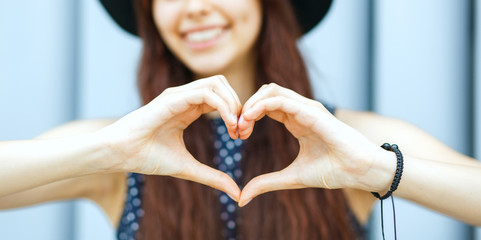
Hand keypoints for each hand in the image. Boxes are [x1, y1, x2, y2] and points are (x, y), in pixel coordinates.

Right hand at [97, 75, 241, 199]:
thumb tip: (236, 193)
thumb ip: (213, 177)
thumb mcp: (188, 168)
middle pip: (223, 85)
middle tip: (242, 131)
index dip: (236, 113)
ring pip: (217, 83)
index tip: (241, 136)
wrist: (119, 155)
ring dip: (232, 103)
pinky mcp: (172, 98)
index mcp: (189, 108)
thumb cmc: (147, 158)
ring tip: (235, 128)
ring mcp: (178, 95)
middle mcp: (185, 97)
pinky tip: (228, 124)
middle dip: (239, 105)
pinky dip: (223, 105)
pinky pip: (205, 92)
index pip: (222, 97)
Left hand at [237, 83, 394, 205]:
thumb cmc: (332, 171)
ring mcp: (306, 108)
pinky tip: (250, 118)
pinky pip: (281, 99)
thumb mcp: (291, 178)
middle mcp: (300, 110)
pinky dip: (262, 105)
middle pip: (265, 94)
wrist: (359, 171)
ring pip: (271, 90)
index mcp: (295, 121)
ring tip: (241, 123)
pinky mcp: (312, 111)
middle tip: (236, 128)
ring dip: (251, 103)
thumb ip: (267, 183)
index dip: (248, 117)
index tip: (237, 135)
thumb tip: (242, 197)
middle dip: (246, 107)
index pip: (265, 106)